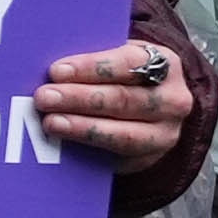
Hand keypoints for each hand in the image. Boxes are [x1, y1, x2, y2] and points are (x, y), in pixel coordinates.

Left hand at [31, 42, 192, 167]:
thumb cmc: (125, 78)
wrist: (153, 111)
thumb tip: (53, 66)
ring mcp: (164, 132)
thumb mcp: (119, 60)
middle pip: (122, 99)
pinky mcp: (149, 158)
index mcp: (165, 64)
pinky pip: (118, 156)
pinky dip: (88, 148)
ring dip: (81, 127)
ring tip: (51, 122)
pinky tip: (65, 142)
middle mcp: (172, 100)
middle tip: (44, 97)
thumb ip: (94, 59)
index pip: (127, 62)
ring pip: (122, 133)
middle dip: (79, 98)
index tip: (56, 71)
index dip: (91, 67)